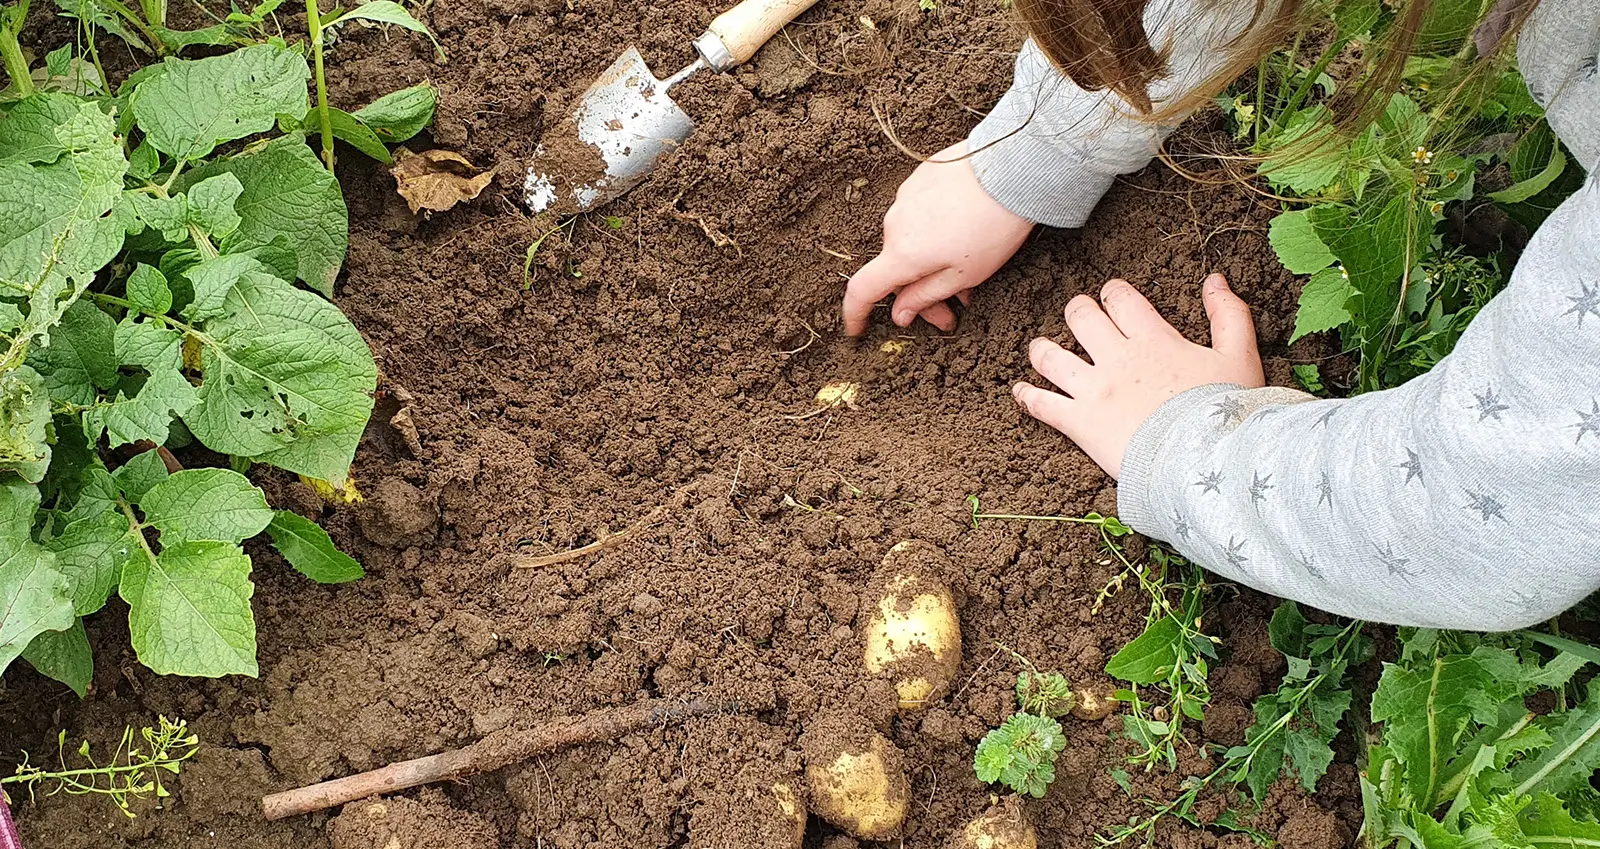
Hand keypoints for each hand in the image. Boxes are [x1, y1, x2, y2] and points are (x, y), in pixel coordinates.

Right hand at [842, 141, 1033, 334]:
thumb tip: (900, 314)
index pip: (862, 290)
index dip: (855, 314)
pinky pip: (918, 214)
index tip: (856, 329)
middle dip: (919, 294)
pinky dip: (933, 232)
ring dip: (929, 261)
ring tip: (967, 269)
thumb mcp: (963, 275)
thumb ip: (925, 297)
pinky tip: (962, 233)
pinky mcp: (919, 178)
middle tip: (952, 312)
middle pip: (895, 268)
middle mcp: (894, 224)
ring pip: (908, 241)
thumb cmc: (992, 227)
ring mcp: (905, 198)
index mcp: (901, 254)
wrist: (1011, 171)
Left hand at [1013, 274, 1264, 477]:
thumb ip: (1229, 315)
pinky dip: (1027, 396)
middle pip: (1081, 317)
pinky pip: (1042, 404)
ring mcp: (1094, 390)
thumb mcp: (1239, 356)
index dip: (1112, 293)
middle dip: (1077, 312)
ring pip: (1051, 357)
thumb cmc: (1226, 411)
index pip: (1120, 300)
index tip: (1111, 296)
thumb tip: (1215, 279)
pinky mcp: (1080, 423)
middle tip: (1079, 317)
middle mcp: (1117, 358)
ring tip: (1040, 349)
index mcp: (1152, 339)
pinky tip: (1020, 392)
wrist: (1205, 460)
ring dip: (1042, 349)